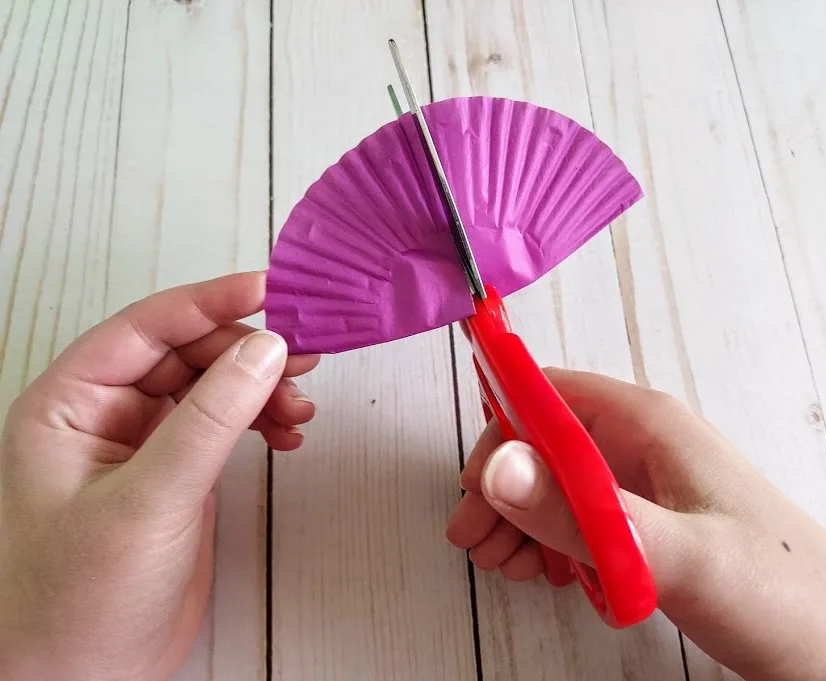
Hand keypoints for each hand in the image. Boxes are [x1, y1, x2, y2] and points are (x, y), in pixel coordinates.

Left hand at [0, 272, 316, 680]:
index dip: (210, 302)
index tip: (270, 289)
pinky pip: (226, 423)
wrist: (88, 678)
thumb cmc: (78, 599)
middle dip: (248, 353)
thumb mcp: (149, 499)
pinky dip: (261, 420)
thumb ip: (211, 419)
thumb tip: (262, 350)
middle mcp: (106, 414)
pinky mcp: (178, 473)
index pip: (147, 328)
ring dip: (261, 388)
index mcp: (71, 404)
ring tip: (299, 409)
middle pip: (188, 352)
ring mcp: (145, 443)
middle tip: (303, 356)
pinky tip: (285, 433)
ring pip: (213, 385)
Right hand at [447, 368, 825, 680]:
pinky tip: (548, 575)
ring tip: (508, 564)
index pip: (549, 397)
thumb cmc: (784, 593)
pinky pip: (576, 522)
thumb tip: (501, 467)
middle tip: (478, 542)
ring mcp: (643, 489)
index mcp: (648, 425)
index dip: (502, 433)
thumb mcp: (677, 554)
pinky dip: (548, 546)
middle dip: (502, 490)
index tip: (477, 488)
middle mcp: (640, 448)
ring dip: (519, 522)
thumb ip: (585, 514)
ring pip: (553, 487)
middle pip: (541, 445)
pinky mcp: (646, 528)